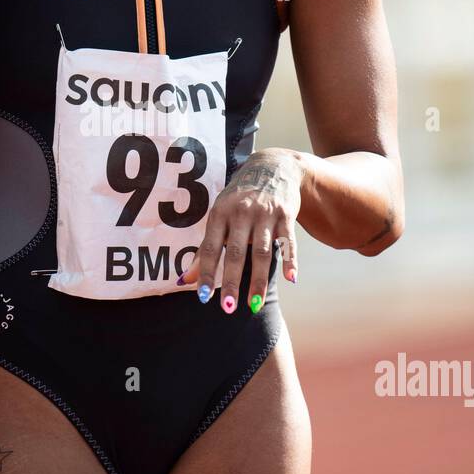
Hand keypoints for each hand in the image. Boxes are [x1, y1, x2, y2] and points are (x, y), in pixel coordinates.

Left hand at [179, 149, 301, 310]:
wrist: (271, 165)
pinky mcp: (286, 214)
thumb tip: (183, 280)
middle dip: (230, 281)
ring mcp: (265, 213)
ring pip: (262, 252)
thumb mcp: (218, 216)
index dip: (205, 272)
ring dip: (257, 280)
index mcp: (219, 213)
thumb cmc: (238, 198)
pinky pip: (288, 241)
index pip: (210, 247)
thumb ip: (204, 248)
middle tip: (227, 307)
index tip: (202, 297)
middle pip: (235, 253)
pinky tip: (290, 279)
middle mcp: (241, 212)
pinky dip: (290, 260)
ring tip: (253, 305)